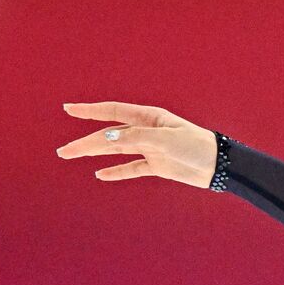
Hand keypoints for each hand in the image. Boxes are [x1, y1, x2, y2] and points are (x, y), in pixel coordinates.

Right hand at [57, 101, 218, 188]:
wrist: (219, 166)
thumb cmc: (196, 146)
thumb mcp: (165, 140)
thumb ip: (136, 138)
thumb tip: (108, 137)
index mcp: (150, 118)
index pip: (114, 111)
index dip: (90, 111)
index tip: (69, 109)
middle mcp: (148, 131)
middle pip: (110, 135)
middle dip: (86, 142)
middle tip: (63, 151)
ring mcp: (151, 148)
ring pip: (116, 150)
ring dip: (94, 154)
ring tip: (71, 156)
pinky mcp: (158, 165)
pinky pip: (132, 167)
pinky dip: (117, 171)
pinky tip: (100, 174)